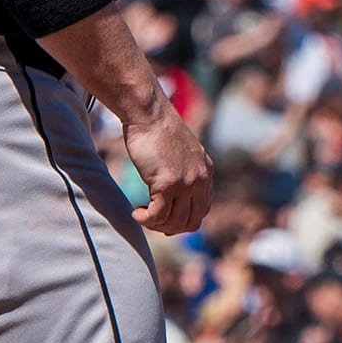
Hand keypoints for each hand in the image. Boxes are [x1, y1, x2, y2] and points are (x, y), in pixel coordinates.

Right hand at [125, 114, 211, 234]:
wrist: (150, 114)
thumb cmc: (157, 130)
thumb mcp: (179, 152)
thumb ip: (184, 170)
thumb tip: (173, 190)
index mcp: (206, 172)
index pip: (203, 210)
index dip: (183, 221)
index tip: (164, 219)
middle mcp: (200, 179)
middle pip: (192, 221)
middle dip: (170, 228)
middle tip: (151, 220)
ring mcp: (186, 183)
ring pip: (175, 222)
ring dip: (156, 225)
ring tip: (141, 215)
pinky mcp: (168, 184)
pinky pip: (158, 216)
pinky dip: (145, 220)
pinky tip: (135, 212)